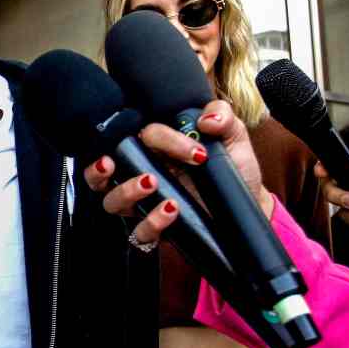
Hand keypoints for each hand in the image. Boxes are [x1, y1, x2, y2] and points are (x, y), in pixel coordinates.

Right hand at [83, 100, 270, 246]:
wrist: (250, 202)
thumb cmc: (233, 166)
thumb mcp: (232, 135)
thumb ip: (221, 115)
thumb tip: (206, 121)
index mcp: (154, 147)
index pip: (139, 136)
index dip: (165, 140)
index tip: (198, 153)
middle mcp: (142, 172)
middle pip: (100, 170)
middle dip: (98, 168)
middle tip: (112, 163)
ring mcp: (145, 202)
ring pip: (111, 201)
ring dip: (125, 192)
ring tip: (152, 183)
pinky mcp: (157, 228)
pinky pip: (139, 232)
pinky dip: (150, 223)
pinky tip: (171, 211)